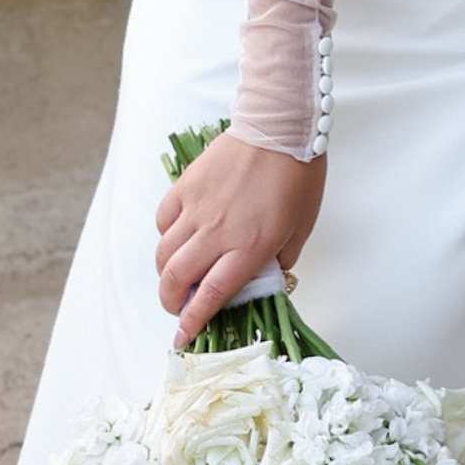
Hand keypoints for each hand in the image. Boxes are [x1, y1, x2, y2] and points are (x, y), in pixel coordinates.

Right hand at [154, 130, 325, 346]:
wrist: (280, 127)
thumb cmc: (298, 177)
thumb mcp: (301, 229)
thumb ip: (279, 261)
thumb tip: (260, 280)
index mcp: (250, 246)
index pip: (211, 295)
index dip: (194, 322)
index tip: (184, 338)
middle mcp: (218, 232)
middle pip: (177, 279)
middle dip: (171, 303)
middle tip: (178, 307)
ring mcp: (198, 208)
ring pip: (164, 253)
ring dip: (166, 274)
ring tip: (177, 277)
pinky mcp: (186, 186)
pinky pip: (164, 220)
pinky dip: (166, 236)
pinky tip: (179, 237)